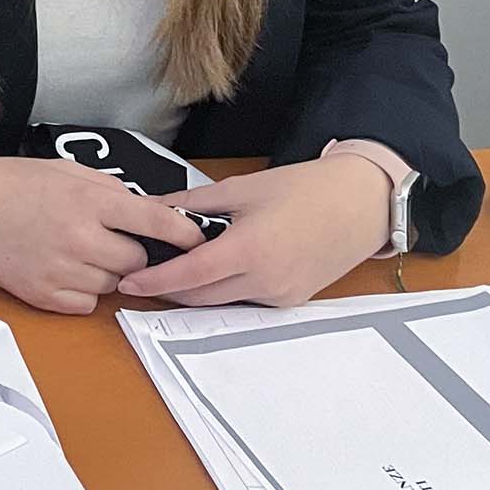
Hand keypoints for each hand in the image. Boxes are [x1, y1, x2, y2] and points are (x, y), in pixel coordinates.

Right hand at [0, 156, 207, 314]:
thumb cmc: (15, 183)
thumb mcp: (68, 171)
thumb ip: (112, 193)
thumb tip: (150, 213)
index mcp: (90, 202)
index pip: (157, 221)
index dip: (184, 233)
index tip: (196, 239)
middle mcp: (80, 238)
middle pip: (138, 261)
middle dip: (133, 251)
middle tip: (111, 240)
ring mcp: (61, 271)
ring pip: (114, 284)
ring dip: (107, 272)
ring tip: (79, 252)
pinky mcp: (44, 296)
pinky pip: (87, 303)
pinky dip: (83, 290)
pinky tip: (63, 269)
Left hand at [117, 157, 389, 307]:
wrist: (362, 203)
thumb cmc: (304, 188)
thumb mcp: (243, 188)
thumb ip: (194, 202)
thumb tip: (153, 207)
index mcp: (249, 250)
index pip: (189, 275)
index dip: (154, 281)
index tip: (128, 282)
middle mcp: (265, 281)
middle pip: (200, 296)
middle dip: (167, 288)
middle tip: (141, 273)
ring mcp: (280, 295)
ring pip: (222, 301)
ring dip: (195, 290)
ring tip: (171, 269)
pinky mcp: (292, 300)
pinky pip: (246, 300)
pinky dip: (224, 288)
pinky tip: (213, 269)